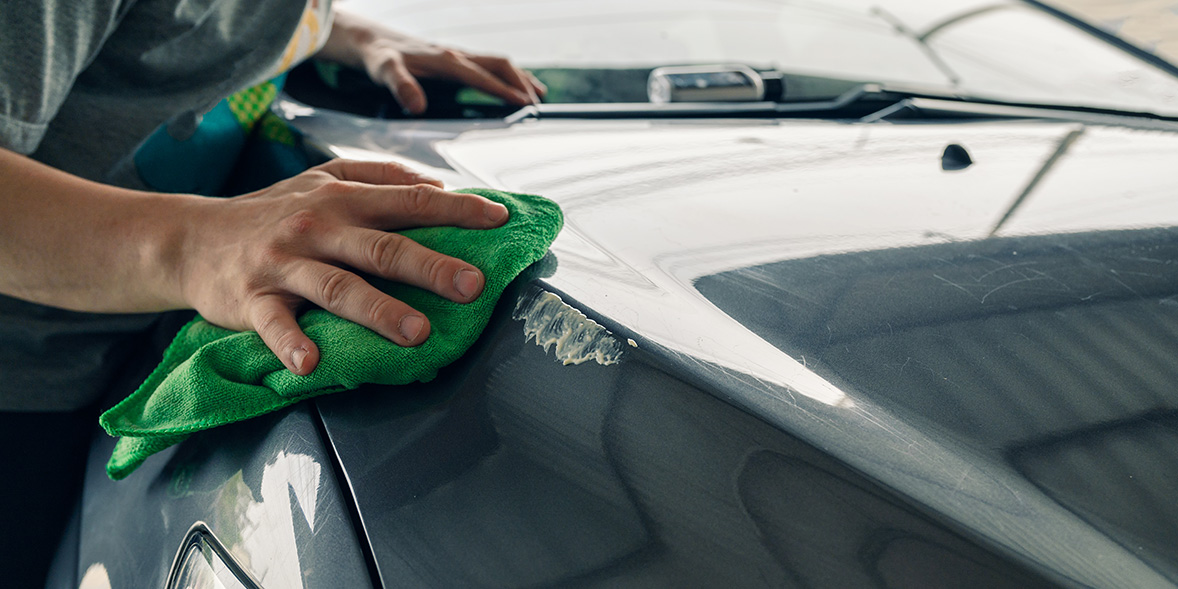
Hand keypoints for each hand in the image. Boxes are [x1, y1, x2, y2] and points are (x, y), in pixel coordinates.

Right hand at [179, 159, 508, 374]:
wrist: (191, 239)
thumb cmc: (273, 213)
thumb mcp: (323, 179)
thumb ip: (380, 176)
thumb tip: (437, 184)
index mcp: (343, 198)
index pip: (410, 201)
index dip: (457, 209)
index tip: (500, 220)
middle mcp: (318, 227)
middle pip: (382, 247)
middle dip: (431, 265)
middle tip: (473, 286)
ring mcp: (285, 264)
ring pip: (338, 287)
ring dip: (379, 310)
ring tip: (416, 333)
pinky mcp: (252, 299)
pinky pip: (274, 324)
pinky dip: (291, 344)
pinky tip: (311, 364)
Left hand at [317, 8, 545, 113]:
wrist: (370, 40)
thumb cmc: (378, 57)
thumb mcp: (385, 72)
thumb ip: (401, 87)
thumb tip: (417, 106)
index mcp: (446, 60)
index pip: (482, 76)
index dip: (504, 90)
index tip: (523, 103)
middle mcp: (456, 55)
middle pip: (499, 64)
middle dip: (521, 82)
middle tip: (537, 102)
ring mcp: (457, 56)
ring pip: (497, 63)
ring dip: (518, 77)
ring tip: (538, 94)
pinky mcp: (454, 60)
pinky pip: (487, 65)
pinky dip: (505, 75)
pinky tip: (512, 85)